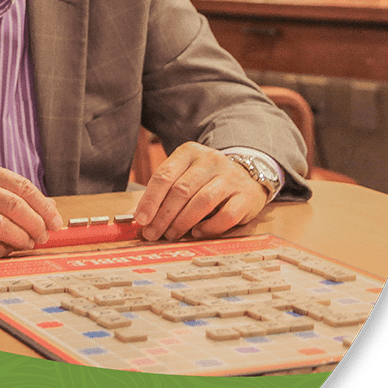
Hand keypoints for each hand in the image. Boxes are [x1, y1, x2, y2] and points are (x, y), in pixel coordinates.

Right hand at [0, 157, 63, 258]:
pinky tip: (4, 251)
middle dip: (36, 225)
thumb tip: (45, 206)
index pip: (21, 186)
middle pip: (14, 205)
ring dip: (18, 239)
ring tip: (25, 244)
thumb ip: (6, 189)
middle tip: (43, 236)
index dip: (43, 207)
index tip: (55, 222)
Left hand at [132, 143, 267, 241]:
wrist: (248, 175)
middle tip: (152, 233)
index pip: (164, 176)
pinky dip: (209, 227)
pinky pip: (226, 215)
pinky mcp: (247, 196)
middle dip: (163, 216)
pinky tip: (198, 232)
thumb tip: (139, 217)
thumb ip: (164, 192)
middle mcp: (211, 160)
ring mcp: (231, 177)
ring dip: (182, 222)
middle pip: (181, 190)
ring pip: (202, 202)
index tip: (141, 220)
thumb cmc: (206, 180)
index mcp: (189, 152)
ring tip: (171, 235)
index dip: (150, 200)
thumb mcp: (184, 176)